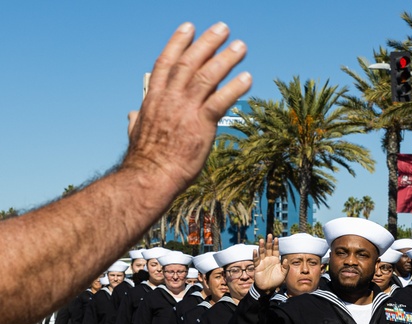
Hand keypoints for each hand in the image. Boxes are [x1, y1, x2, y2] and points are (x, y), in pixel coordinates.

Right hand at [121, 22, 250, 195]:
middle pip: (190, 62)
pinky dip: (235, 87)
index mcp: (154, 97)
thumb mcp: (136, 132)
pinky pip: (221, 100)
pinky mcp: (201, 124)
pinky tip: (247, 77)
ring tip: (241, 46)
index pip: (166, 62)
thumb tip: (131, 114)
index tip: (189, 27)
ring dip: (226, 58)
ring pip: (207, 76)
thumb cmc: (146, 159)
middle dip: (207, 43)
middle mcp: (170, 98)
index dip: (178, 42)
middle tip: (223, 29)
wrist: (151, 176)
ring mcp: (186, 109)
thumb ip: (137, 119)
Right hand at [254, 235, 286, 291]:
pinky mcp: (257, 267)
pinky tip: (255, 250)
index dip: (276, 244)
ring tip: (262, 240)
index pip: (275, 250)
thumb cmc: (276, 281)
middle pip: (268, 249)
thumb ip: (285, 267)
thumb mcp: (283, 274)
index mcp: (275, 260)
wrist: (268, 288)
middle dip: (269, 242)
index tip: (276, 238)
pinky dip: (255, 255)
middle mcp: (269, 259)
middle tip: (269, 235)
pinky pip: (256, 260)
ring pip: (262, 253)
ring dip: (262, 246)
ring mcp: (262, 262)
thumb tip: (286, 260)